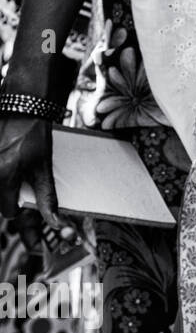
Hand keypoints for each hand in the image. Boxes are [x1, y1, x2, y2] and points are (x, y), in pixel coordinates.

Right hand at [0, 116, 67, 232]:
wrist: (23, 111)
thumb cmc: (34, 136)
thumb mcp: (44, 168)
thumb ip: (46, 197)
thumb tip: (54, 221)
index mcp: (5, 175)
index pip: (8, 211)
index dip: (20, 209)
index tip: (27, 203)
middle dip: (10, 197)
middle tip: (21, 182)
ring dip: (5, 187)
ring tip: (15, 170)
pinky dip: (1, 177)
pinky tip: (10, 165)